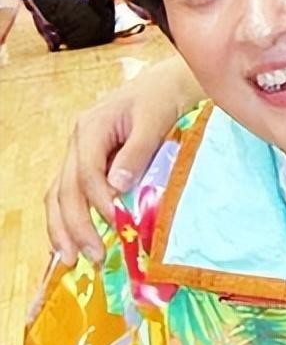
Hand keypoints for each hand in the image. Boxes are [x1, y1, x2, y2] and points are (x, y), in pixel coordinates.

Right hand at [45, 55, 203, 263]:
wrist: (165, 85)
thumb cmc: (162, 98)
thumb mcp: (154, 120)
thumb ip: (137, 152)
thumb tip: (117, 187)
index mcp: (90, 128)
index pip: (86, 171)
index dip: (98, 199)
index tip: (115, 220)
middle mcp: (78, 143)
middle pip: (64, 189)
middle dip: (74, 226)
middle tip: (90, 255)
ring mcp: (80, 154)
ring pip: (60, 195)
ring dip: (65, 229)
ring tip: (75, 259)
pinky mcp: (90, 164)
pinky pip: (72, 194)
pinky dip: (71, 219)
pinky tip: (76, 242)